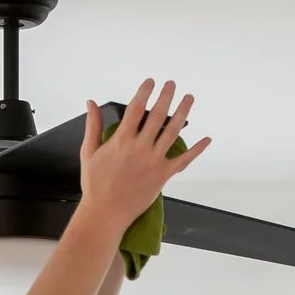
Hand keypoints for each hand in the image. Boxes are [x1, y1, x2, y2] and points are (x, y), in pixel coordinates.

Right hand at [78, 79, 209, 225]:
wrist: (105, 212)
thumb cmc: (95, 184)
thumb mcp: (89, 151)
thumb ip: (93, 125)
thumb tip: (91, 103)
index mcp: (121, 140)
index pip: (135, 108)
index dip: (144, 92)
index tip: (150, 82)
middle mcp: (139, 148)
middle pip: (157, 116)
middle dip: (166, 96)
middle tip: (171, 84)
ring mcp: (153, 161)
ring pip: (172, 132)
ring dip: (183, 113)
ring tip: (189, 98)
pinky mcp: (162, 175)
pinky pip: (183, 160)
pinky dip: (196, 150)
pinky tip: (206, 139)